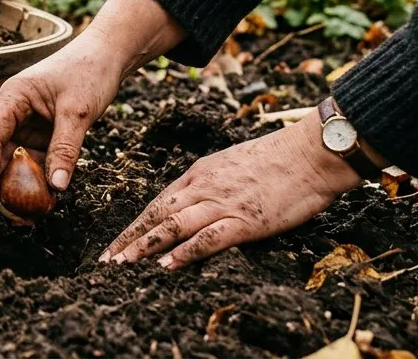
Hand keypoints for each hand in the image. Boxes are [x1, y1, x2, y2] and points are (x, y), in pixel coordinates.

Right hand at [0, 0, 183, 205]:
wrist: (106, 56)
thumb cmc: (89, 72)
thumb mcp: (78, 112)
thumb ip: (65, 148)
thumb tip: (56, 187)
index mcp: (11, 98)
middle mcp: (10, 111)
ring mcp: (22, 123)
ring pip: (5, 158)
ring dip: (9, 184)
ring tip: (16, 213)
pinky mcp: (37, 132)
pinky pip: (27, 159)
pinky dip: (29, 179)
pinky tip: (37, 199)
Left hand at [100, 109, 362, 268]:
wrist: (310, 152)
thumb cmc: (278, 159)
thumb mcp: (234, 165)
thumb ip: (213, 183)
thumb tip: (198, 200)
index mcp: (200, 173)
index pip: (160, 202)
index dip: (137, 224)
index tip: (119, 241)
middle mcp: (204, 187)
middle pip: (158, 214)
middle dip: (130, 238)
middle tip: (107, 259)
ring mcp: (223, 203)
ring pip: (173, 225)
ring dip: (145, 246)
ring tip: (123, 263)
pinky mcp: (244, 220)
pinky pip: (208, 238)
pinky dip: (185, 252)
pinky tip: (166, 265)